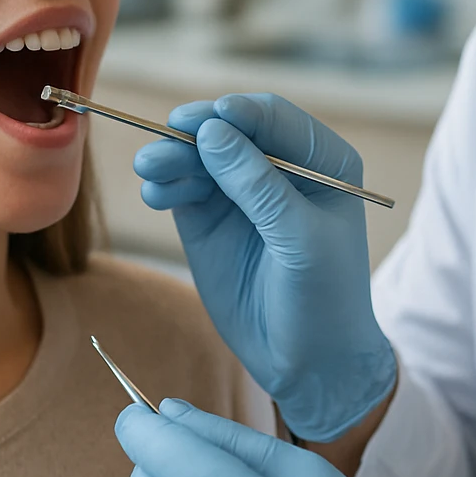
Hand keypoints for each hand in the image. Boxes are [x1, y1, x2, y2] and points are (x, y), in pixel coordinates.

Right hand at [133, 93, 395, 441]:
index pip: (274, 118)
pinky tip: (155, 194)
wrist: (308, 362)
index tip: (206, 121)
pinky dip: (165, 184)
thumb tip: (212, 131)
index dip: (239, 114)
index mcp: (323, 161)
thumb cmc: (325, 297)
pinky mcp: (208, 218)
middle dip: (195, 132)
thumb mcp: (301, 240)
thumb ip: (258, 186)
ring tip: (150, 168)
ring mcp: (240, 191)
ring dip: (172, 156)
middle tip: (165, 140)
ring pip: (198, 156)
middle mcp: (279, 167)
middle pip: (228, 130)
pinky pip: (181, 187)